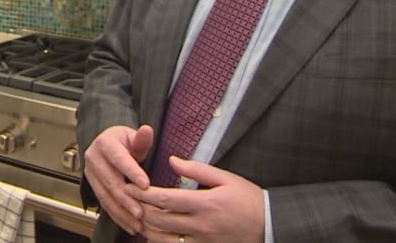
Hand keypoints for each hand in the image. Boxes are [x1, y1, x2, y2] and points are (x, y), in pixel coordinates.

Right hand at [83, 124, 154, 233]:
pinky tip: (130, 225)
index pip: (119, 159)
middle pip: (110, 181)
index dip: (132, 172)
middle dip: (126, 199)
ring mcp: (90, 174)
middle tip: (141, 211)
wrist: (106, 145)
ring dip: (122, 212)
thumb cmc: (122, 141)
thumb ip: (141, 138)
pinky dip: (117, 216)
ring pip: (106, 196)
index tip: (145, 184)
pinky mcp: (92, 186)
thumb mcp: (132, 136)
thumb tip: (147, 130)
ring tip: (137, 223)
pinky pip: (104, 204)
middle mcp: (93, 158)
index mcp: (104, 144)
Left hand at [126, 155, 264, 242]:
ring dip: (145, 228)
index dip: (142, 193)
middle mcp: (200, 225)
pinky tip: (152, 234)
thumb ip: (196, 170)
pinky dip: (160, 242)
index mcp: (204, 203)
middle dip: (138, 209)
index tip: (129, 186)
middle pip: (158, 220)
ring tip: (134, 215)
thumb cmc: (248, 199)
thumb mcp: (225, 178)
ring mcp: (201, 242)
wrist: (269, 226)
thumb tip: (172, 160)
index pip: (164, 199)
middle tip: (126, 199)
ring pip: (163, 239)